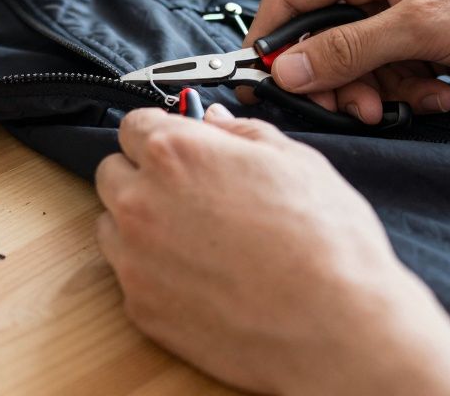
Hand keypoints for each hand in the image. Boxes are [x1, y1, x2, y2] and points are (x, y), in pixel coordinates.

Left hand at [96, 105, 449, 394]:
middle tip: (190, 192)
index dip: (160, 132)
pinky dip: (153, 271)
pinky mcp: (141, 307)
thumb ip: (240, 132)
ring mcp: (135, 259)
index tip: (178, 146)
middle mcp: (142, 202)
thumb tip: (214, 121)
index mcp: (176, 154)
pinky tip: (200, 276)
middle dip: (144, 175)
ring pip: (112, 224)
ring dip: (140, 223)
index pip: (133, 124)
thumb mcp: (296, 161)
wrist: (338, 328)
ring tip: (197, 238)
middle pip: (114, 172)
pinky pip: (129, 275)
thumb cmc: (327, 244)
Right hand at [243, 0, 449, 123]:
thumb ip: (348, 51)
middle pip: (319, 39)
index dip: (272, 42)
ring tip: (404, 105)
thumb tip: (285, 71)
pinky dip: (406, 92)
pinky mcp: (422, 40)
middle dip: (334, 79)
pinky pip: (389, 73)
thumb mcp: (422, 27)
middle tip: (354, 110)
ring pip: (354, 64)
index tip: (260, 83)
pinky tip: (439, 96)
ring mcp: (399, 11)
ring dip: (374, 91)